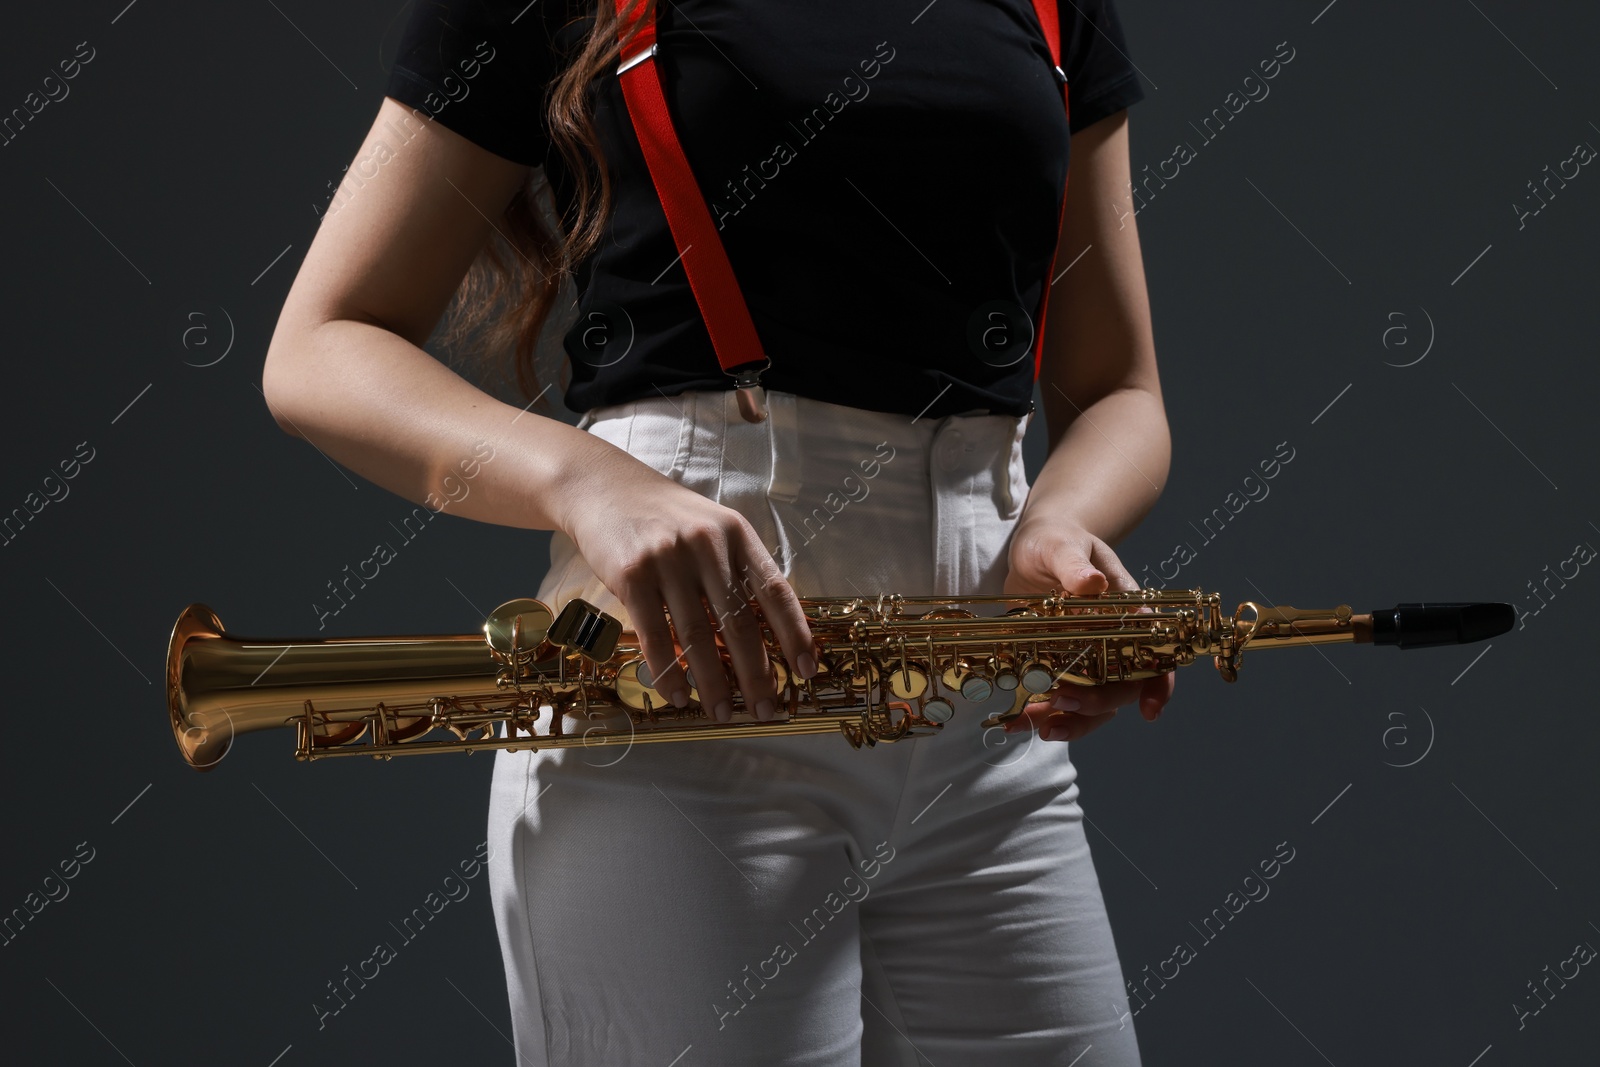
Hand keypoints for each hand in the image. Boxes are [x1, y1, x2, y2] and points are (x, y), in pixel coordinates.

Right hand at [562, 446, 816, 722]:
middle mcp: (707, 546)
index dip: (795, 635)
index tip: (806, 671)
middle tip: (766, 711)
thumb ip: (738, 571)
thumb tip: (765, 636)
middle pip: (740, 624)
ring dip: (713, 684)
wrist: (604, 488)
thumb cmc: (667, 516)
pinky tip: (677, 696)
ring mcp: (668, 560)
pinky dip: (668, 672)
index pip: (776, 592)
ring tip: (721, 713)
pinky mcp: (631, 575)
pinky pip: (655, 635)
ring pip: (698, 637)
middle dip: (756, 675)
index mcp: (737, 535)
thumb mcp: (714, 529)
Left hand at [1001, 516, 1175, 741]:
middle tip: (1062, 703)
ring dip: (1070, 721)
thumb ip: (1075, 564)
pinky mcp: (1059, 664)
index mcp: (1128, 612)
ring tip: (1039, 727)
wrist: (1034, 548)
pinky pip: (1058, 697)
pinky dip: (1041, 713)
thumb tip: (1093, 582)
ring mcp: (1087, 657)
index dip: (1158, 684)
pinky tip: (1018, 721)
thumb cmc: (1057, 541)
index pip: (1157, 652)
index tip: (1148, 709)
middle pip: (1121, 686)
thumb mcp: (1063, 545)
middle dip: (1096, 703)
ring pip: (1092, 702)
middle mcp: (1114, 641)